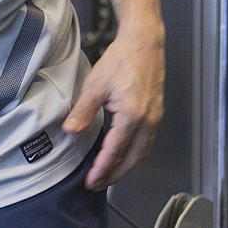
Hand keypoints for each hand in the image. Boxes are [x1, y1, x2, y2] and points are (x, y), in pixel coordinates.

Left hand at [63, 23, 164, 189]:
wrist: (144, 43)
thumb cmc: (122, 60)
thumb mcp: (95, 86)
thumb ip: (83, 112)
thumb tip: (71, 131)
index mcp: (132, 115)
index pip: (115, 151)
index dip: (102, 169)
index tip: (91, 181)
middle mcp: (148, 120)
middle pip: (133, 159)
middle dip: (115, 175)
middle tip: (98, 184)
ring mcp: (155, 118)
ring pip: (142, 153)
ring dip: (126, 167)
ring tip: (109, 175)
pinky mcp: (157, 114)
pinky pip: (147, 142)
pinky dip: (134, 154)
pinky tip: (123, 156)